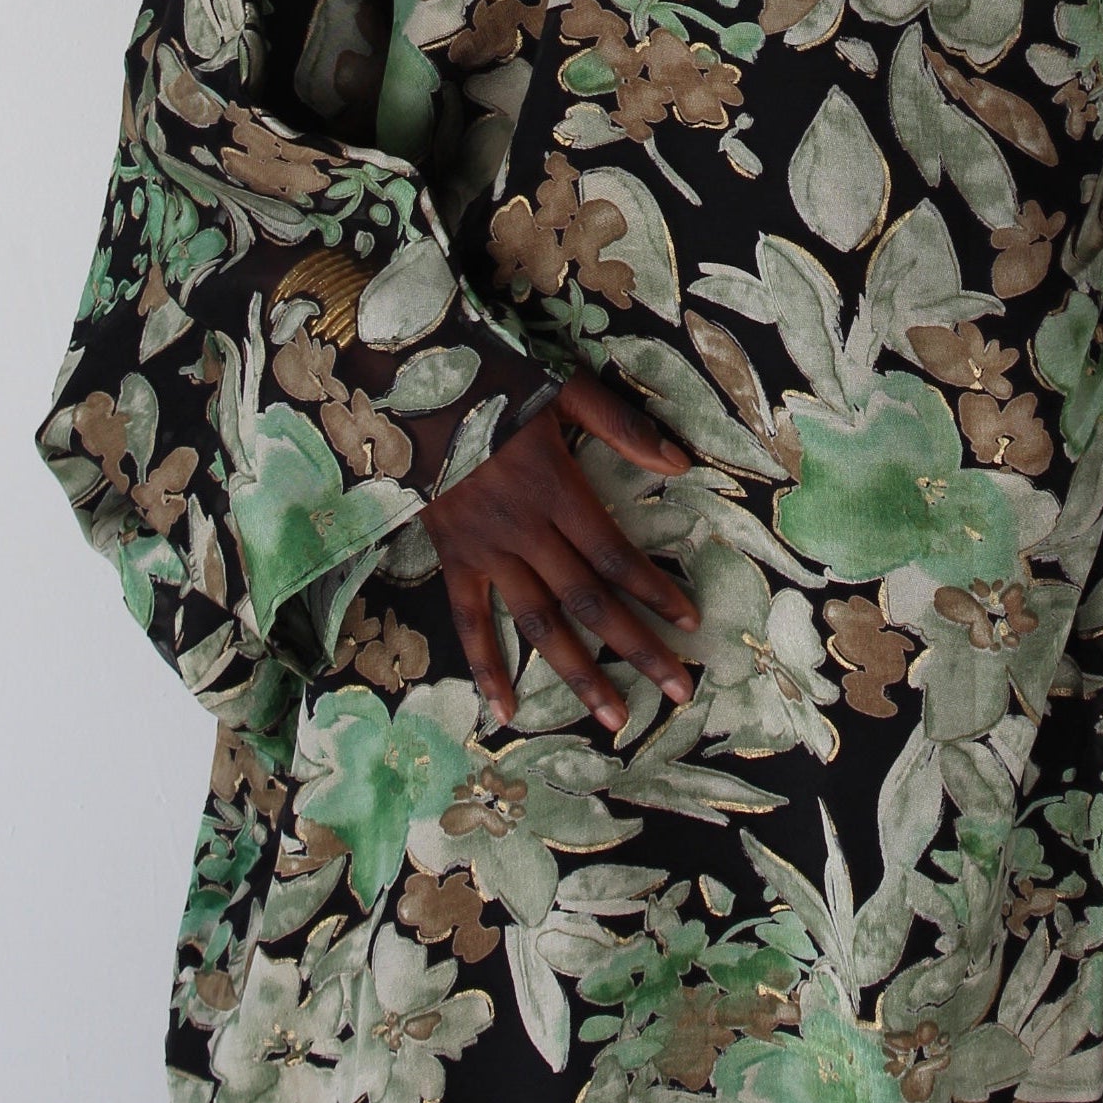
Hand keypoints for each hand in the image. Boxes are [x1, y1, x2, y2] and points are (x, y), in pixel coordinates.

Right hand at [419, 371, 699, 732]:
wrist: (412, 386)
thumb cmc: (495, 385)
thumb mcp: (565, 391)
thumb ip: (623, 428)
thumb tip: (683, 464)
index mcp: (558, 490)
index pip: (616, 555)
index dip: (656, 592)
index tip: (691, 623)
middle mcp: (527, 531)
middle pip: (589, 600)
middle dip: (637, 647)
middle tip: (678, 689)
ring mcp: (487, 551)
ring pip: (539, 622)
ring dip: (579, 673)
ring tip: (615, 717)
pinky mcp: (453, 560)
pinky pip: (470, 622)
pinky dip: (487, 668)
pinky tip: (507, 711)